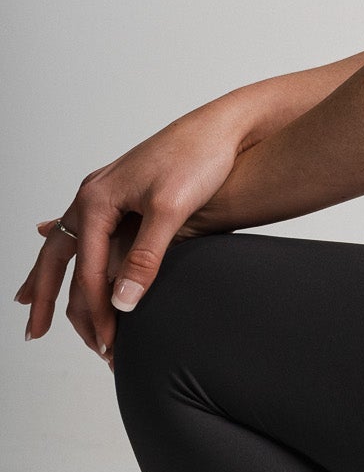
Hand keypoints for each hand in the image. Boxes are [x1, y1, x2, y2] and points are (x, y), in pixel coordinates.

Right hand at [14, 101, 251, 364]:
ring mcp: (105, 193)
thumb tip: (122, 303)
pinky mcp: (123, 194)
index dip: (96, 311)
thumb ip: (146, 257)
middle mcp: (93, 196)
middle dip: (45, 296)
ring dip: (52, 276)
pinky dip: (71, 250)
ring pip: (67, 243)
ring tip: (33, 302)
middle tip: (34, 332)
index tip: (107, 344)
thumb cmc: (198, 158)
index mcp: (97, 200)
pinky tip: (60, 247)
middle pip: (56, 256)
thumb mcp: (171, 209)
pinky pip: (85, 230)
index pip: (88, 271)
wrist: (222, 127)